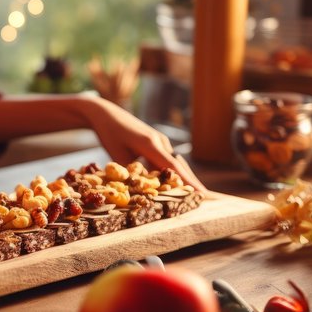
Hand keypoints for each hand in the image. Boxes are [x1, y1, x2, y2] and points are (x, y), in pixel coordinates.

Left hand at [83, 98, 205, 190]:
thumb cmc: (109, 133)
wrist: (106, 113)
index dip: (187, 181)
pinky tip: (174, 184)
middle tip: (206, 197)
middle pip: (179, 165)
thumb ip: (130, 171)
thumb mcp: (116, 155)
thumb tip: (140, 189)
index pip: (172, 166)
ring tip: (194, 194)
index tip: (201, 193)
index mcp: (150, 143)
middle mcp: (159, 141)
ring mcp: (159, 141)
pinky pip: (166, 159)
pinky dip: (171, 171)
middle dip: (192, 181)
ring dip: (183, 177)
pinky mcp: (156, 142)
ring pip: (174, 163)